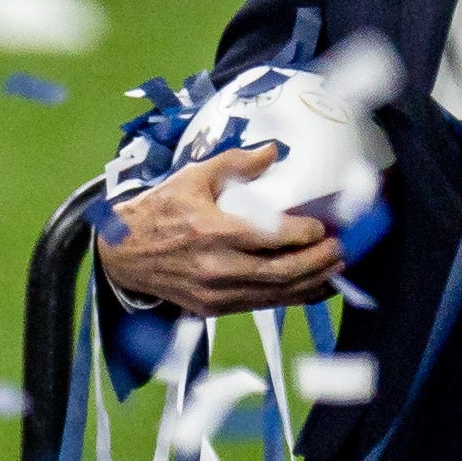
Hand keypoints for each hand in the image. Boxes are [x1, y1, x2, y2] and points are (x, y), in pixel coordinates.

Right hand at [96, 145, 346, 315]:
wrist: (121, 253)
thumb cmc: (157, 212)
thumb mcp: (191, 178)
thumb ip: (235, 164)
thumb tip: (273, 152)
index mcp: (211, 231)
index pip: (271, 237)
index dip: (304, 234)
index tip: (322, 226)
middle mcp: (215, 267)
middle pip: (282, 271)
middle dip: (318, 261)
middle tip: (340, 248)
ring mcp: (214, 293)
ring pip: (276, 294)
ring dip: (312, 282)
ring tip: (334, 268)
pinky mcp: (213, 308)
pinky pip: (262, 305)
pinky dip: (291, 298)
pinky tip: (311, 287)